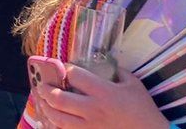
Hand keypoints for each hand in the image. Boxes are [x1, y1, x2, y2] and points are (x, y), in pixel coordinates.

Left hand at [34, 60, 168, 128]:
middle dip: (46, 90)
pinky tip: (54, 118)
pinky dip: (56, 124)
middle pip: (59, 98)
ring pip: (58, 118)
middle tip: (42, 85)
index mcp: (104, 92)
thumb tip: (103, 63)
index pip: (75, 76)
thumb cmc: (143, 109)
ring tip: (43, 101)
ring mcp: (89, 127)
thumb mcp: (133, 84)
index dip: (66, 69)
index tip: (64, 67)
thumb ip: (117, 71)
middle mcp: (93, 109)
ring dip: (46, 108)